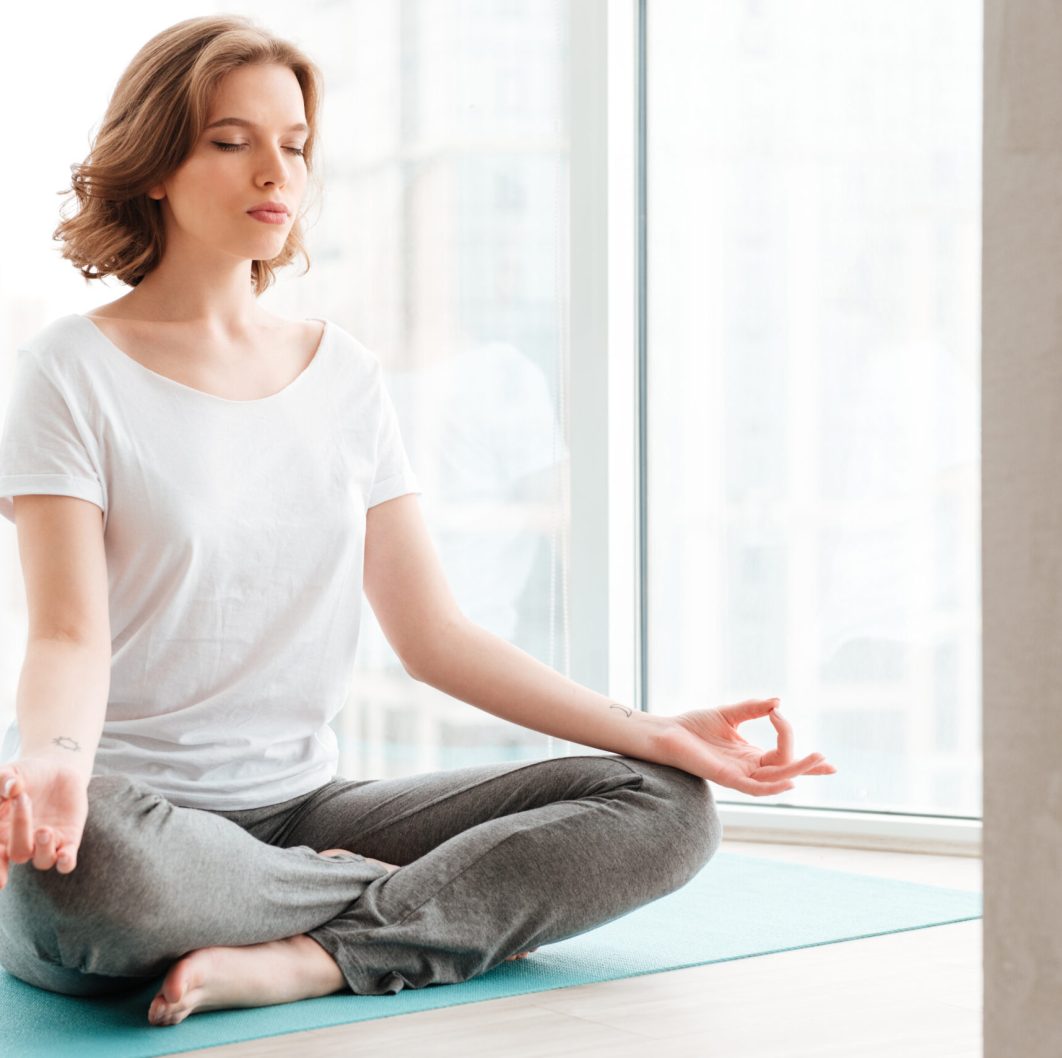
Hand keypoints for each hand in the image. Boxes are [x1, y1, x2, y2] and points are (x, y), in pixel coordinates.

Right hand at [0, 757, 89, 888]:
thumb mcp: (10, 772)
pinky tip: (65, 856)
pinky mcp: (69, 840)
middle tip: (23, 802)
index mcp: (0, 833)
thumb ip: (4, 779)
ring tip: (44, 829)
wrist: (55, 771)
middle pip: (18, 853)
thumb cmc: (24, 775)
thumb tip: (13, 787)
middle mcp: (21, 843)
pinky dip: (65, 862)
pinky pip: (66, 862)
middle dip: (20, 833)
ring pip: (42, 861)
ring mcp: (46, 843)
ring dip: (43, 848)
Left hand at [659, 697, 836, 796]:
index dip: (798, 748)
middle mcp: (749, 768)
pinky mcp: (726, 777)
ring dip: (798, 771)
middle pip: (786, 769)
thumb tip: (778, 702)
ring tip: (818, 761)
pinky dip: (772, 786)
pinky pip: (754, 787)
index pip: (784, 757)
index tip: (792, 724)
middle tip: (826, 760)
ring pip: (776, 779)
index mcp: (751, 755)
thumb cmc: (693, 726)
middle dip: (807, 766)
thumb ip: (753, 708)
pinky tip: (789, 781)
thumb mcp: (729, 714)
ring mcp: (739, 774)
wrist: (667, 732)